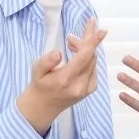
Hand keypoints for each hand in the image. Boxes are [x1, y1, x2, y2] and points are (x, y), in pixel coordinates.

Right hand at [17, 19, 106, 135]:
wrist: (44, 107)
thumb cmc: (39, 85)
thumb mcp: (36, 70)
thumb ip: (46, 61)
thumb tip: (59, 52)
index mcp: (66, 79)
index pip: (83, 57)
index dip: (93, 42)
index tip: (102, 31)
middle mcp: (80, 85)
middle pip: (90, 56)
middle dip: (83, 42)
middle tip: (70, 37)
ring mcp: (87, 88)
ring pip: (92, 60)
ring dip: (85, 49)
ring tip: (70, 45)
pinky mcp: (91, 88)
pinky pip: (93, 67)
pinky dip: (87, 58)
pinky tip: (77, 56)